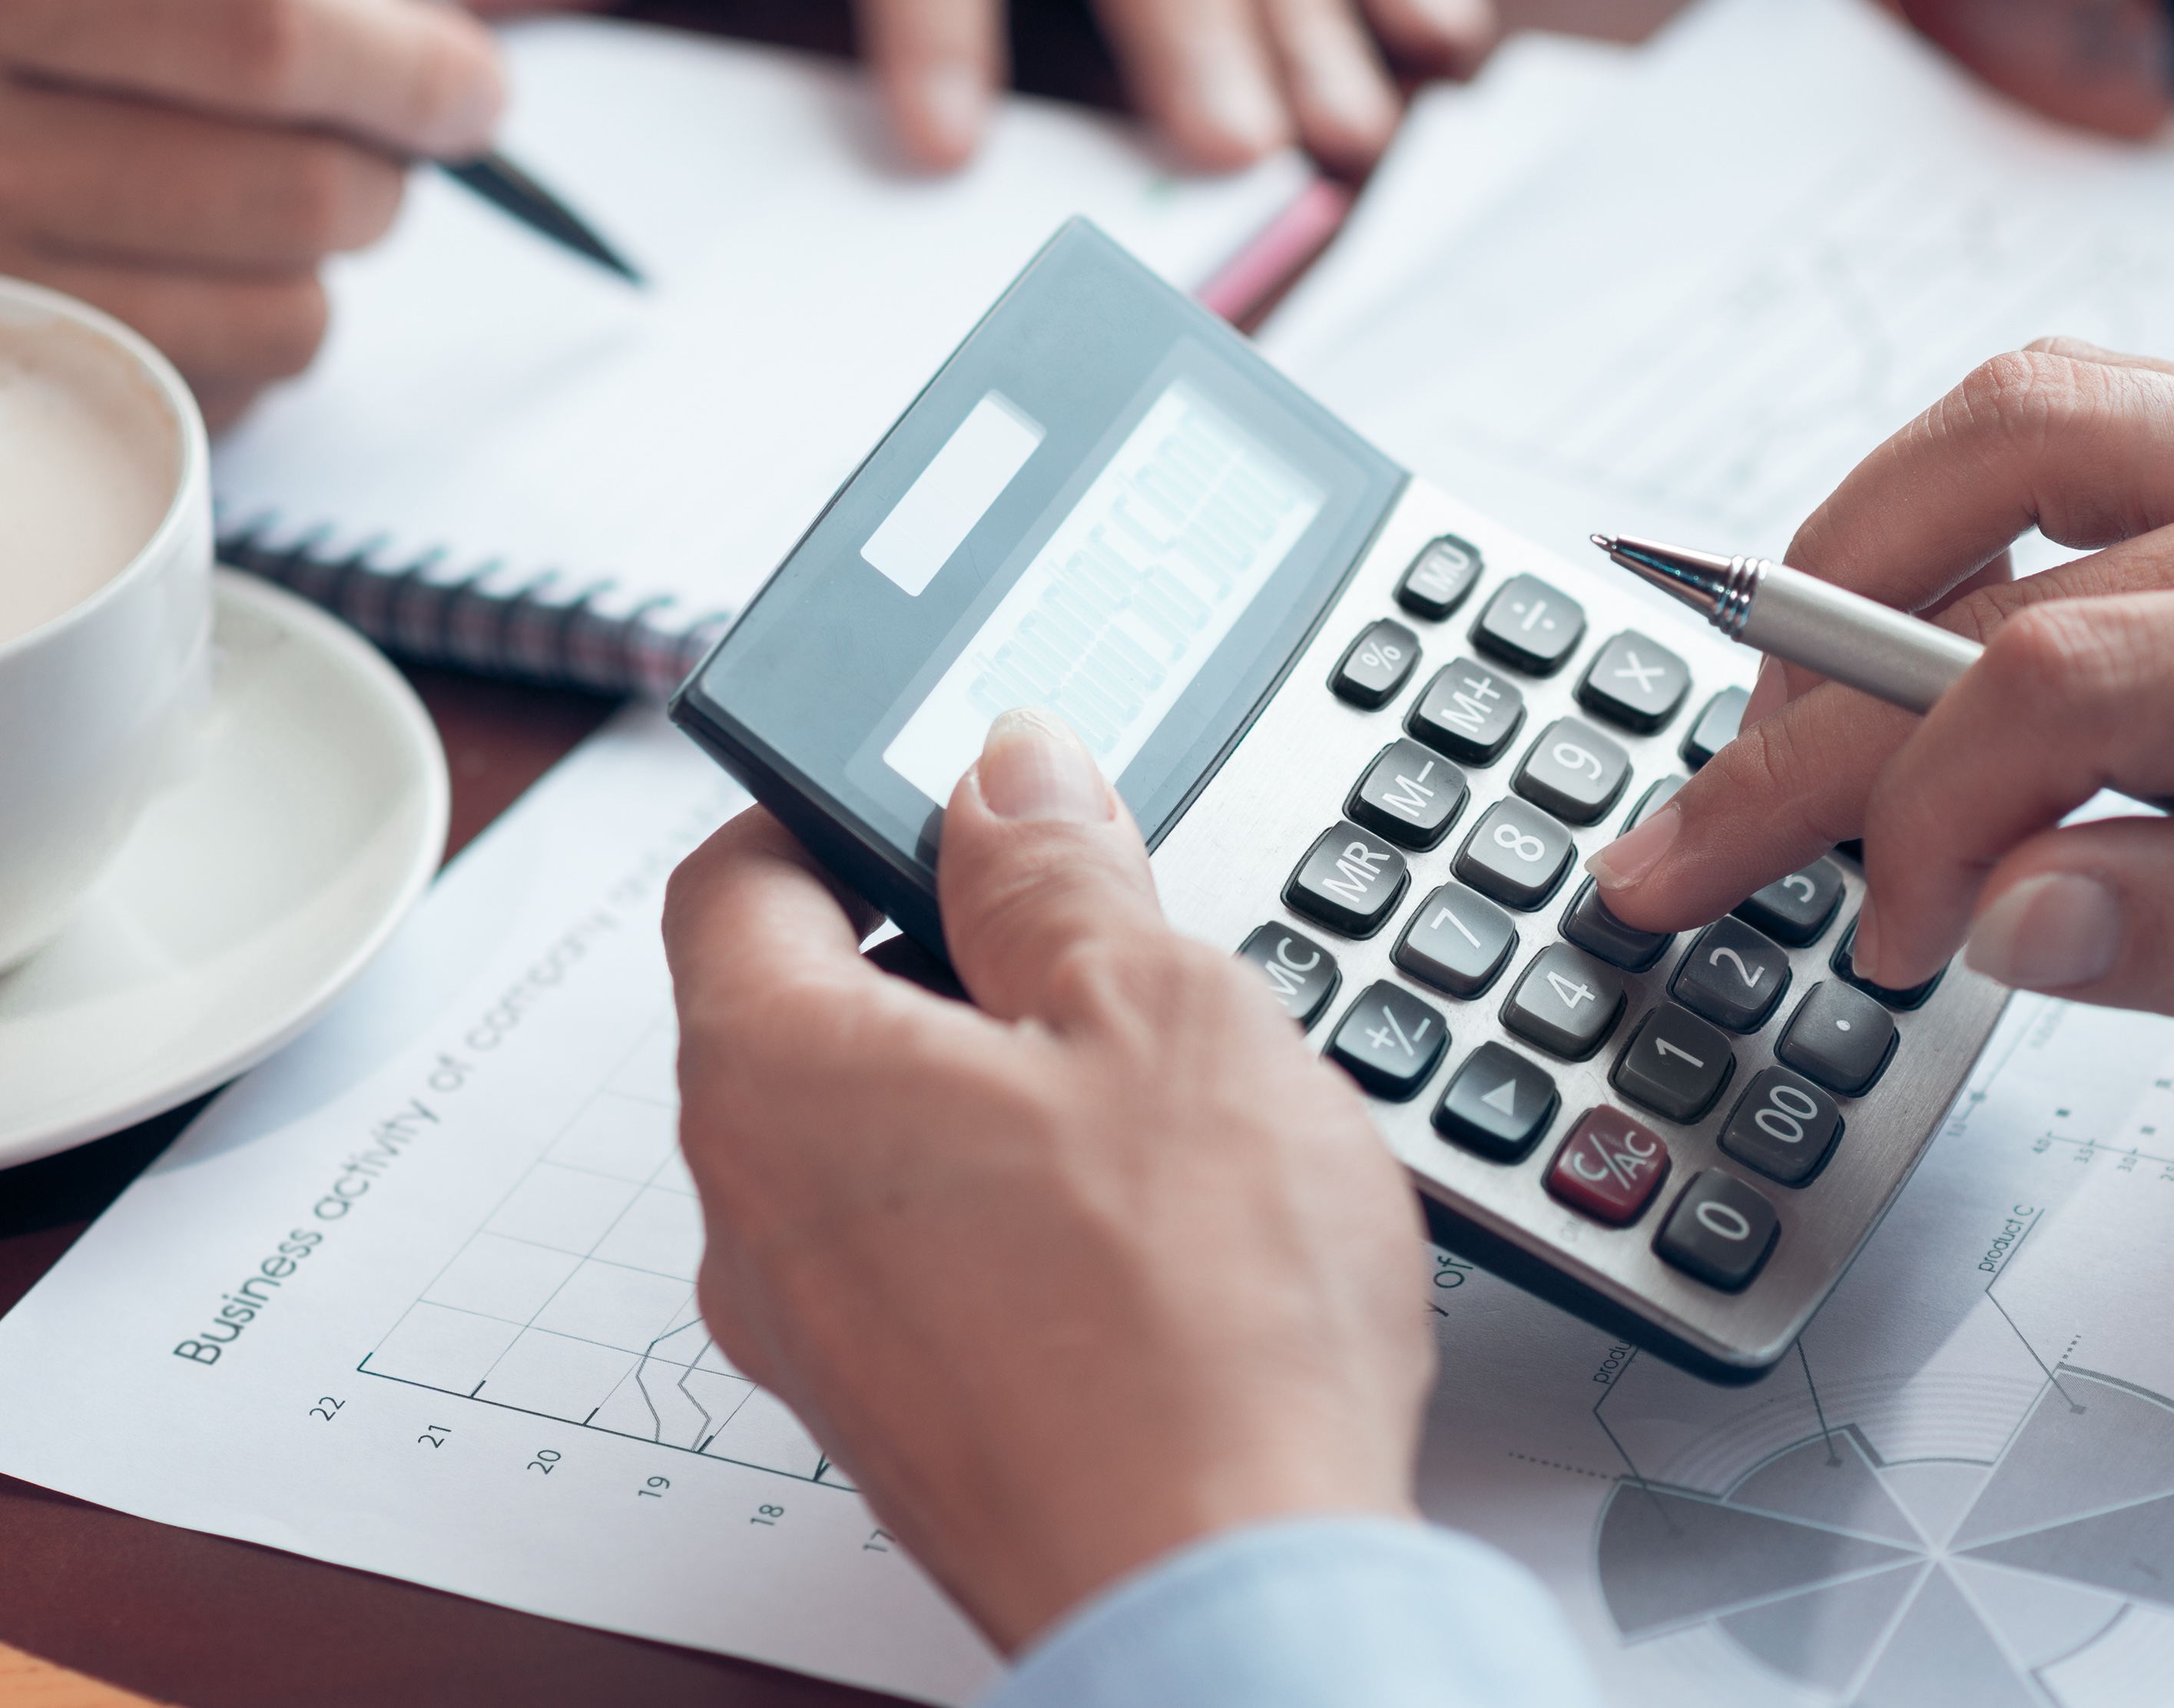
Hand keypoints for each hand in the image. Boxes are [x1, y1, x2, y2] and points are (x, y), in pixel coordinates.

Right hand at [0, 0, 502, 425]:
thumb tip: (390, 12)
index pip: (266, 38)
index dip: (410, 69)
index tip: (474, 85)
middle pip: (307, 198)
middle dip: (385, 170)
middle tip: (366, 141)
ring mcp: (3, 298)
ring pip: (292, 318)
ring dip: (317, 263)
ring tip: (243, 195)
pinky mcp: (36, 402)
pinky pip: (233, 399)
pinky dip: (243, 338)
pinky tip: (172, 266)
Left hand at [663, 708, 1430, 1650]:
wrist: (1233, 1608)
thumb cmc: (1193, 1319)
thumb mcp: (1152, 1008)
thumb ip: (1053, 869)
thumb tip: (1003, 770)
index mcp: (777, 1078)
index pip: (734, 872)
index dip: (833, 803)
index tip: (945, 796)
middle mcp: (754, 1212)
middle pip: (808, 1002)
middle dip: (945, 944)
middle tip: (1095, 937)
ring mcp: (819, 1332)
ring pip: (875, 1130)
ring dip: (990, 1075)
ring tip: (1144, 1087)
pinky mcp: (899, 1416)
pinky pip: (920, 1249)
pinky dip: (1006, 1197)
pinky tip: (1144, 1217)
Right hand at [1586, 339, 2173, 1046]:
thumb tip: (2005, 913)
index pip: (2067, 683)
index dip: (1926, 815)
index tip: (1897, 937)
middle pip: (1991, 574)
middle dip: (1807, 728)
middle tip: (1694, 844)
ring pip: (2011, 423)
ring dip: (1853, 558)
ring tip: (1785, 699)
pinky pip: (2076, 414)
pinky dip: (1953, 497)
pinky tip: (1911, 603)